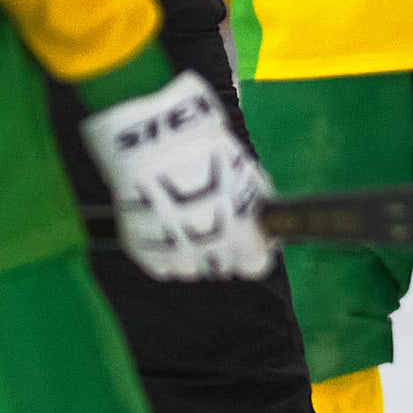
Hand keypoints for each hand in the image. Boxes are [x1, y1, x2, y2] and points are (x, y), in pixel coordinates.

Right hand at [81, 70, 272, 279]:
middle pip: (220, 268)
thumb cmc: (206, 153)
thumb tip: (267, 227)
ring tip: (179, 217)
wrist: (154, 144)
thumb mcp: (246, 177)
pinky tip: (159, 221)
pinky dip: (159, 249)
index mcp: (241, 239)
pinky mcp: (145, 254)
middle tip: (208, 222)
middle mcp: (210, 254)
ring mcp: (175, 257)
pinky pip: (159, 264)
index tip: (245, 238)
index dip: (250, 250)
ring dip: (188, 251)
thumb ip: (257, 208)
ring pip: (188, 268)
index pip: (255, 265)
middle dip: (219, 250)